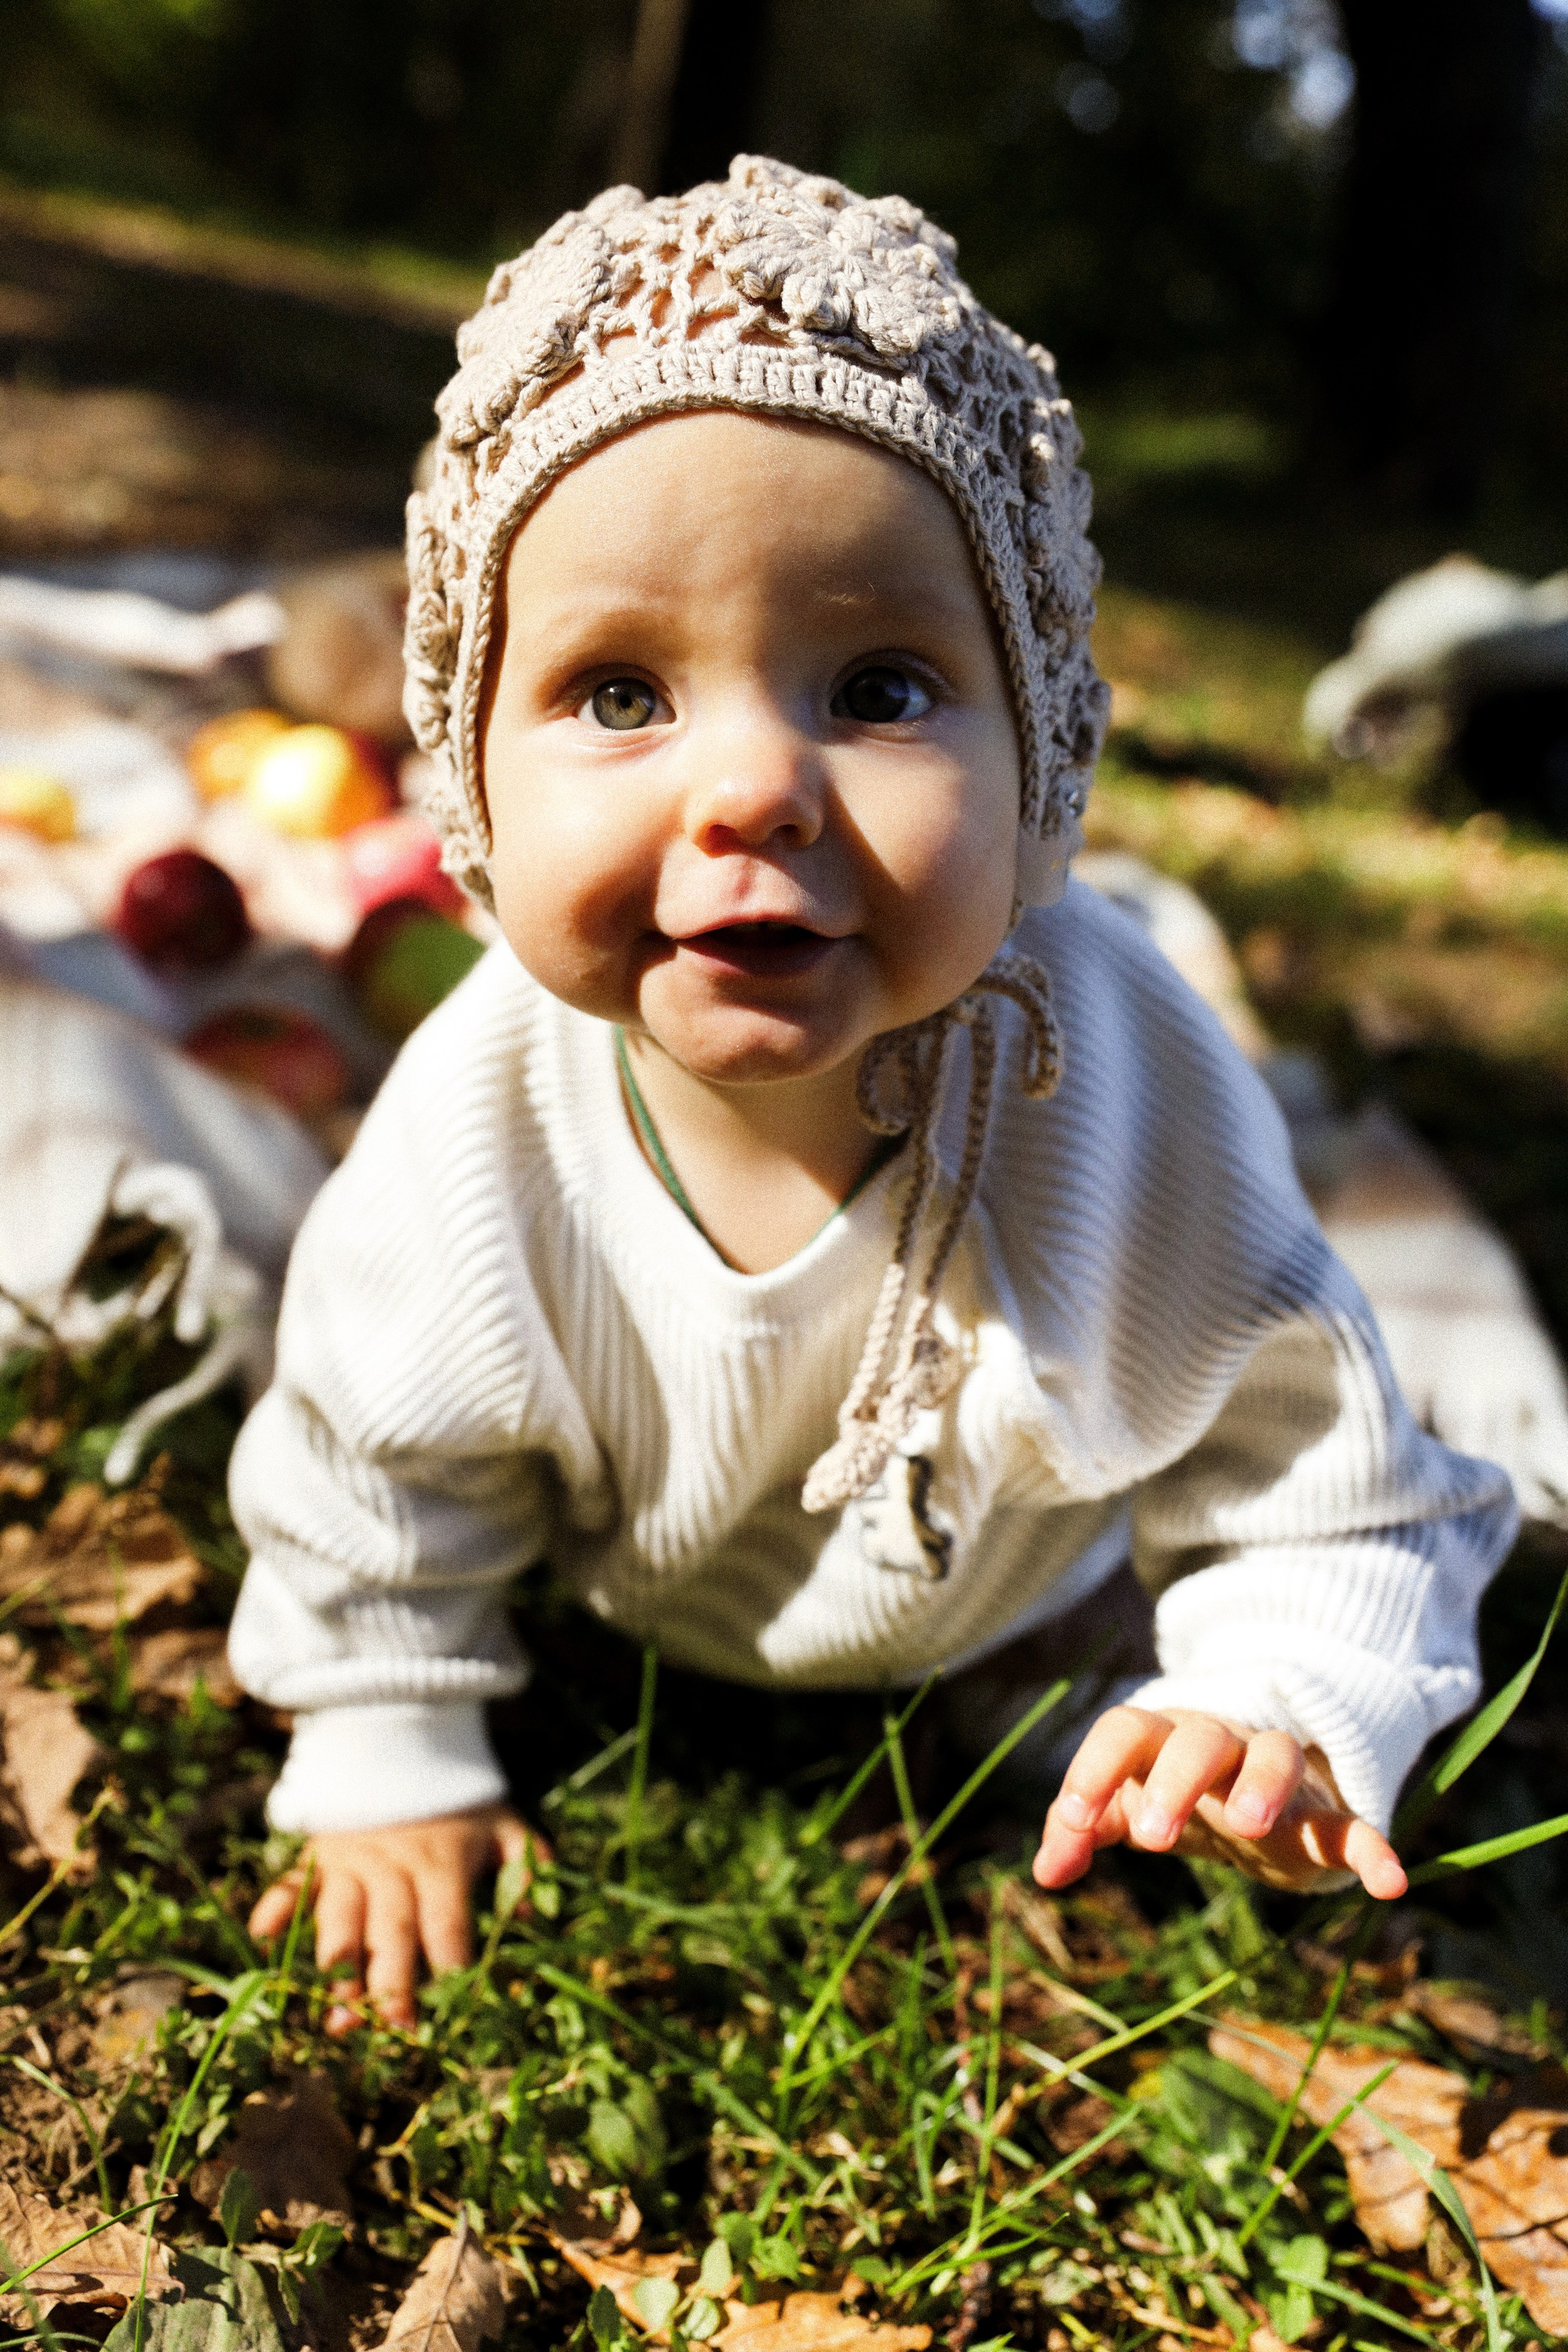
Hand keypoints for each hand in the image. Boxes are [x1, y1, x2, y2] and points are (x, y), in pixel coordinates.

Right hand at [248, 1803, 544, 2033]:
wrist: (404, 1738)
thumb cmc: (460, 1796)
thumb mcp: (504, 1821)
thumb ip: (527, 1863)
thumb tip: (531, 1917)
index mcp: (441, 1864)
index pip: (447, 1925)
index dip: (450, 1967)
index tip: (453, 2011)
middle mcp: (393, 1867)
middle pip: (392, 1930)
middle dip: (392, 1983)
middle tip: (393, 2027)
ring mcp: (351, 1862)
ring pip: (340, 1916)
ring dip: (338, 1963)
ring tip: (336, 2012)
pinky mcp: (318, 1855)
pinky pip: (293, 1881)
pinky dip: (277, 1905)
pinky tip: (264, 1935)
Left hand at [1031, 1706, 1406, 1899]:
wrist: (1254, 1789)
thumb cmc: (1173, 1791)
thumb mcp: (1124, 1806)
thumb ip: (1080, 1828)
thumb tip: (1044, 1872)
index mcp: (1161, 1738)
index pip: (1125, 1732)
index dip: (1094, 1770)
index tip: (1073, 1821)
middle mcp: (1219, 1744)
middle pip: (1198, 1740)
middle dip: (1176, 1780)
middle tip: (1152, 1836)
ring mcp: (1275, 1774)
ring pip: (1275, 1756)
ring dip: (1264, 1785)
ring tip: (1251, 1828)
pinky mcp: (1322, 1814)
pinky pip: (1353, 1824)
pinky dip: (1373, 1848)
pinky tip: (1389, 1883)